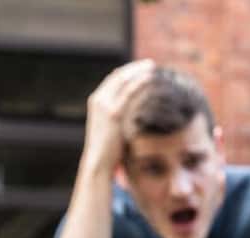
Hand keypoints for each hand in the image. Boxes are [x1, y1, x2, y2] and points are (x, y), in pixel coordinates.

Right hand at [82, 59, 155, 174]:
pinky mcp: (113, 113)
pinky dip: (139, 82)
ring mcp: (104, 105)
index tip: (141, 69)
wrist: (98, 162)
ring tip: (152, 67)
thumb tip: (132, 115)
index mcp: (97, 101)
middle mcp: (98, 99)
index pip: (113, 80)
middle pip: (118, 76)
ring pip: (123, 80)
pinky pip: (129, 93)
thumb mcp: (112, 129)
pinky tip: (150, 78)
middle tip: (150, 63)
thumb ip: (119, 117)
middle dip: (134, 68)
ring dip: (138, 71)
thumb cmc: (107, 150)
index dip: (127, 72)